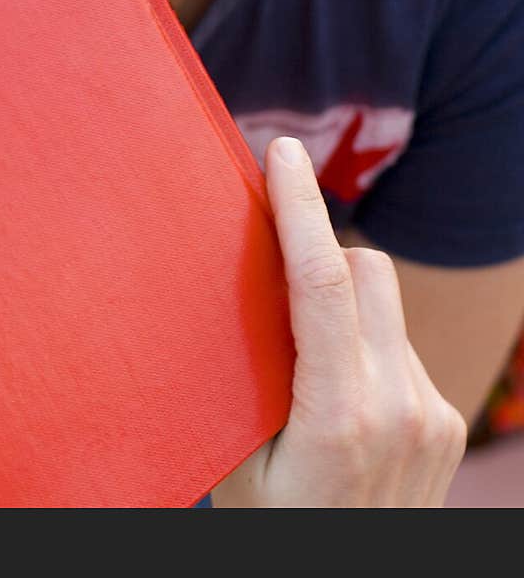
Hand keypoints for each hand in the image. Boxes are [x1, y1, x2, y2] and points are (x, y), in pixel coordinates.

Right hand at [211, 136, 467, 507]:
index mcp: (339, 413)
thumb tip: (230, 284)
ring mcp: (433, 416)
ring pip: (385, 305)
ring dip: (345, 303)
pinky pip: (402, 344)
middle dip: (321, 255)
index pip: (323, 280)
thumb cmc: (273, 529)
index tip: (280, 153)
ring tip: (308, 362)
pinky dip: (368, 344)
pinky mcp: (450, 424)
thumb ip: (244, 371)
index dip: (299, 206)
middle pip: (365, 269)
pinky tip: (343, 394)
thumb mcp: (237, 456)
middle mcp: (400, 407)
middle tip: (274, 273)